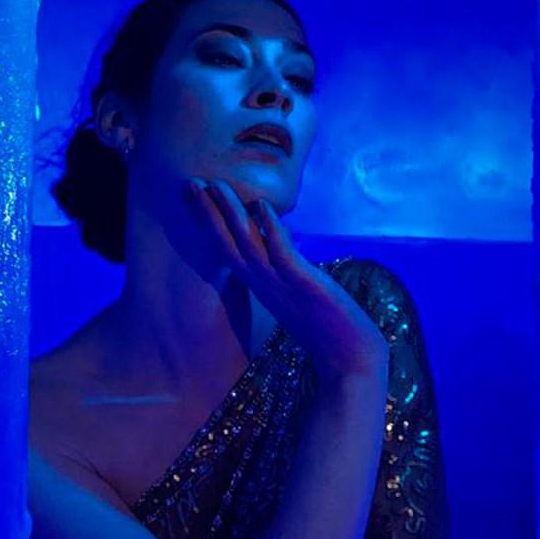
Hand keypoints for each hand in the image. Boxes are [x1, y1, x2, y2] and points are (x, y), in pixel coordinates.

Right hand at [184, 177, 389, 383]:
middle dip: (208, 213)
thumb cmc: (324, 325)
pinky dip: (270, 228)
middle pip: (227, 243)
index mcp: (259, 283)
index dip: (209, 223)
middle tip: (192, 183)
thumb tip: (278, 247)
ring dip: (231, 214)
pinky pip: (281, 252)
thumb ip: (282, 270)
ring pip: (248, 243)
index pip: (226, 248)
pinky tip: (262, 206)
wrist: (347, 355)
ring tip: (216, 186)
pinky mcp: (302, 283)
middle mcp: (262, 282)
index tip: (196, 197)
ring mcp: (280, 283)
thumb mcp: (293, 292)